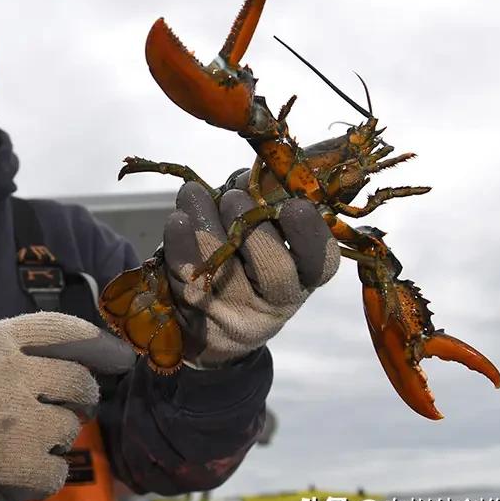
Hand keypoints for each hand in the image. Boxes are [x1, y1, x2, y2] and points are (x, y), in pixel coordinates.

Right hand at [0, 312, 134, 500]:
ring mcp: (15, 417)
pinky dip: (47, 475)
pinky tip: (29, 472)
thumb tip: (91, 358)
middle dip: (81, 398)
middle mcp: (12, 371)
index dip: (100, 343)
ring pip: (68, 427)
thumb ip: (21, 348)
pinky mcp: (14, 459)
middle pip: (79, 381)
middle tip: (69, 408)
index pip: (64, 330)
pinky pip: (55, 470)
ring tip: (32, 441)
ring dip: (57, 437)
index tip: (121, 357)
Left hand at [163, 181, 339, 366]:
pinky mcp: (200, 318)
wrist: (213, 328)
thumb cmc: (246, 267)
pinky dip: (180, 242)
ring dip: (208, 223)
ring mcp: (237, 314)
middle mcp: (277, 303)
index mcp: (304, 278)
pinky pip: (189, 277)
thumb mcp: (267, 240)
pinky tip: (178, 220)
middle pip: (273, 266)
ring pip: (225, 270)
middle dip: (250, 221)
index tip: (294, 204)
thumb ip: (265, 206)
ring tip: (194, 194)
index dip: (309, 233)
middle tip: (232, 197)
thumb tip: (252, 172)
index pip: (321, 261)